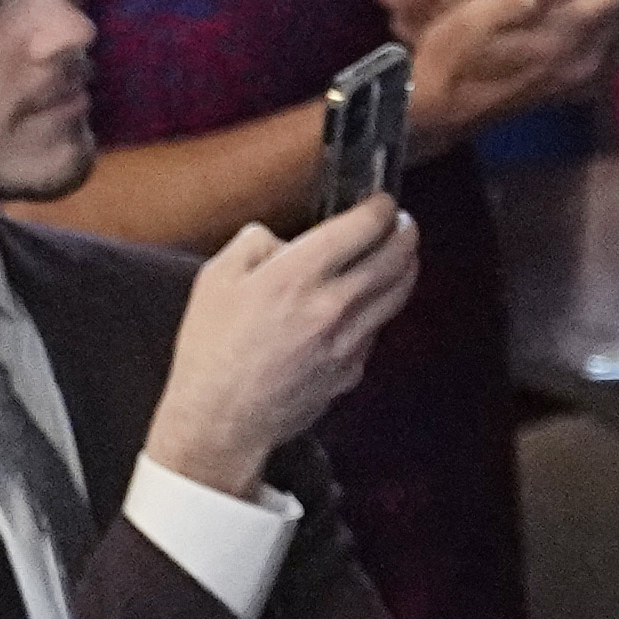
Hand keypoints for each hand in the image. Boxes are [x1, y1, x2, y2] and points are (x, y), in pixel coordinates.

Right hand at [146, 195, 425, 494]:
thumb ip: (254, 244)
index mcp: (297, 275)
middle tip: (404, 223)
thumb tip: (282, 239)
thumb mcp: (216, 278)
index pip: (361, 228)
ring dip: (406, 269)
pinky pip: (377, 329)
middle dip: (406, 233)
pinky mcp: (354, 367)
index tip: (383, 202)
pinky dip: (379, 309)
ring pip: (397, 295)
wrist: (223, 416)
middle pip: (395, 260)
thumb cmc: (212, 348)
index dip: (380, 209)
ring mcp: (350, 340)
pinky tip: (368, 302)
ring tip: (402, 255)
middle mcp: (333, 306)